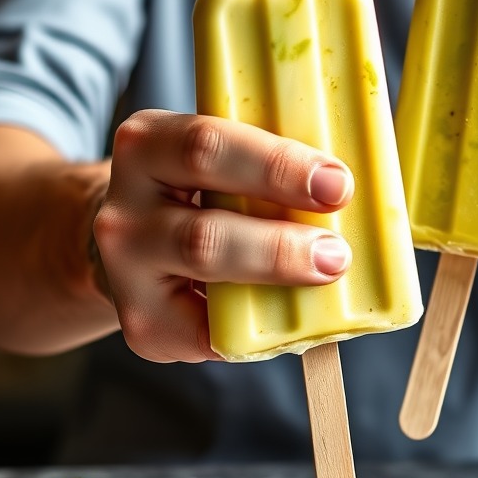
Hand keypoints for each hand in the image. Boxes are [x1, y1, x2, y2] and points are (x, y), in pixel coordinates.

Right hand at [93, 109, 354, 362]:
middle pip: (205, 230)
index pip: (208, 146)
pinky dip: (258, 324)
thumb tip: (353, 178)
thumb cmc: (204, 189)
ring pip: (203, 276)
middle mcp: (124, 208)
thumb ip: (275, 159)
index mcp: (148, 144)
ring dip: (274, 275)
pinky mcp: (142, 325)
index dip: (278, 166)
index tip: (338, 183)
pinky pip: (207, 332)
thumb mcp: (225, 157)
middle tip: (337, 252)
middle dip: (280, 245)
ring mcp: (126, 272)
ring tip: (327, 272)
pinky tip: (293, 314)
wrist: (138, 238)